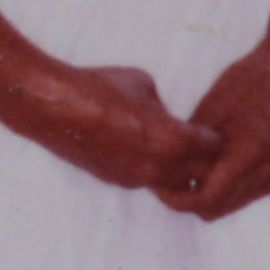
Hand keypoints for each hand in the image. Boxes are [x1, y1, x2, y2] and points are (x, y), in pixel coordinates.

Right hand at [13, 62, 220, 195]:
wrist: (54, 108)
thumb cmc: (99, 89)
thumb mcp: (143, 84)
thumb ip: (161, 105)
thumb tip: (163, 113)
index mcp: (173, 141)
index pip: (212, 149)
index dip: (215, 137)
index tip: (213, 127)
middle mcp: (159, 168)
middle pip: (199, 175)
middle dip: (205, 160)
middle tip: (204, 144)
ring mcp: (136, 179)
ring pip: (173, 184)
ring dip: (180, 171)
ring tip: (178, 151)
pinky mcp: (115, 181)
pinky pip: (147, 181)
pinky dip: (154, 171)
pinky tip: (145, 151)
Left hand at [170, 39, 269, 220]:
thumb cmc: (249, 83)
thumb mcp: (211, 110)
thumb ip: (191, 148)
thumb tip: (167, 170)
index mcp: (248, 158)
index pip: (205, 200)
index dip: (177, 199)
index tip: (158, 186)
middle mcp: (266, 176)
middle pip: (216, 209)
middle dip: (188, 198)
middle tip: (166, 178)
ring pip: (229, 204)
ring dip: (207, 193)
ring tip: (187, 168)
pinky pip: (243, 195)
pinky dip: (224, 187)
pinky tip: (211, 164)